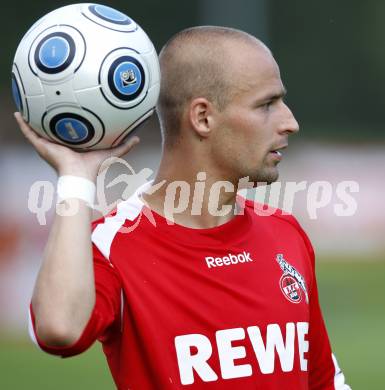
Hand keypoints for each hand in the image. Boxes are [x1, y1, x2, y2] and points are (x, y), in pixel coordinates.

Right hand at [14, 112, 139, 180]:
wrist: (79, 175)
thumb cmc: (94, 166)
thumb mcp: (110, 152)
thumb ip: (124, 146)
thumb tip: (138, 138)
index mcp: (73, 144)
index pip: (68, 130)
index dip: (67, 121)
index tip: (68, 109)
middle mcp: (59, 143)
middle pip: (51, 128)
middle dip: (48, 117)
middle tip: (47, 101)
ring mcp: (48, 144)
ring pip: (37, 129)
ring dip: (32, 118)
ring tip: (27, 104)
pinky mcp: (41, 145)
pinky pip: (28, 132)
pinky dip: (22, 123)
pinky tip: (17, 113)